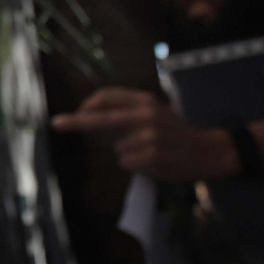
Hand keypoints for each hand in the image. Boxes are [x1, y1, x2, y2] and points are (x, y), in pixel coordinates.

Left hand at [51, 87, 238, 182]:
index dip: (87, 105)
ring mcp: (150, 137)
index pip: (107, 97)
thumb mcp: (154, 111)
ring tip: (151, 151)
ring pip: (117, 149)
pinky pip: (127, 163)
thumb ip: (126, 110)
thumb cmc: (174, 131)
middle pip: (102, 119)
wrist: (208, 151)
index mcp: (145, 101)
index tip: (72, 114)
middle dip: (76, 122)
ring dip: (128, 154)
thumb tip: (88, 113)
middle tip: (56, 124)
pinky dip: (135, 165)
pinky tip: (154, 162)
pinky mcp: (153, 157)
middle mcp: (147, 116)